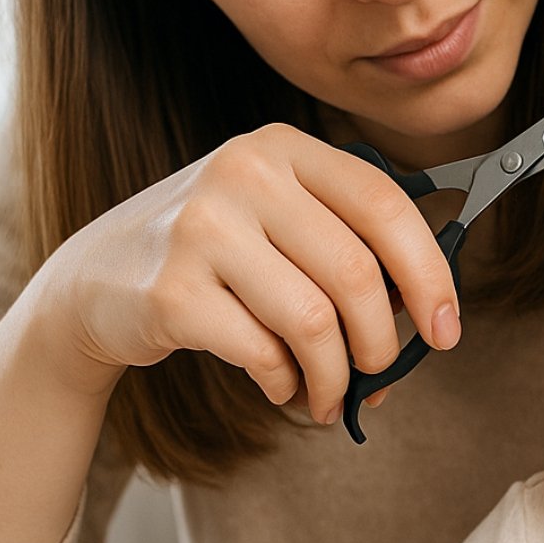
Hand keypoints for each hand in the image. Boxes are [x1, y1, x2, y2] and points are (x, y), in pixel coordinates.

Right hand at [35, 123, 460, 423]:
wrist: (95, 278)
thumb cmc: (216, 254)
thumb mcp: (278, 217)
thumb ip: (348, 243)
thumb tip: (430, 313)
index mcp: (284, 147)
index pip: (385, 205)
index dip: (430, 273)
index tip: (448, 329)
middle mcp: (244, 173)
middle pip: (356, 273)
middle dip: (383, 342)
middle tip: (381, 374)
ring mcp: (201, 229)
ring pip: (314, 322)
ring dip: (336, 377)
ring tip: (330, 395)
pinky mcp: (170, 291)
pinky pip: (263, 353)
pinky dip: (286, 383)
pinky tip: (281, 385)